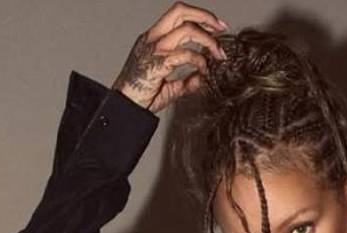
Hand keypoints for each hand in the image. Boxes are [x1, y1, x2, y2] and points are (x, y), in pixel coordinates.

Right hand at [112, 3, 227, 112]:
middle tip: (221, 29)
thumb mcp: (168, 88)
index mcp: (152, 38)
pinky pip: (185, 55)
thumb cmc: (140, 96)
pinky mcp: (157, 63)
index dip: (199, 16)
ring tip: (218, 54)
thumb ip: (185, 82)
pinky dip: (199, 61)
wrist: (124, 107)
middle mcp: (152, 39)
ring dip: (208, 41)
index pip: (177, 14)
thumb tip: (200, 79)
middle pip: (181, 11)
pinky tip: (203, 70)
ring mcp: (154, 50)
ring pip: (187, 30)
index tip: (216, 26)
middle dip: (205, 17)